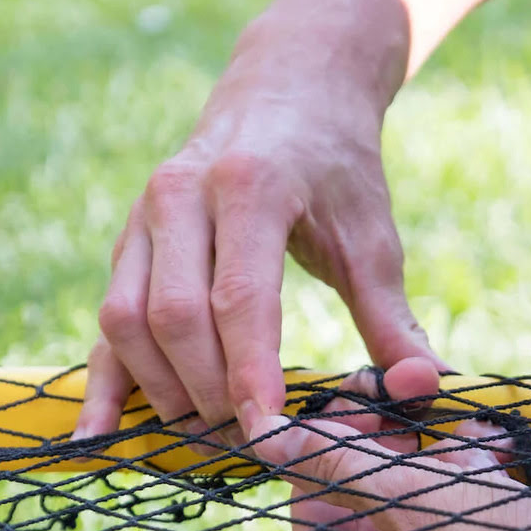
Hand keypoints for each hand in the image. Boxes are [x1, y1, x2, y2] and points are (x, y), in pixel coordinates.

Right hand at [74, 35, 446, 443]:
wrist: (288, 89)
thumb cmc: (338, 170)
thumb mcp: (374, 239)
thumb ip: (394, 320)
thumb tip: (428, 390)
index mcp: (251, 187)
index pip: (239, 297)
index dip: (250, 373)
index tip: (269, 432)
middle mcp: (181, 195)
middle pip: (174, 316)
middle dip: (207, 390)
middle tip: (245, 442)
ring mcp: (143, 216)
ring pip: (126, 318)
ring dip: (161, 388)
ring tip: (208, 434)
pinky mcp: (126, 241)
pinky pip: (102, 317)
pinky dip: (105, 377)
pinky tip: (105, 432)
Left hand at [252, 358, 530, 530]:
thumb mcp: (409, 500)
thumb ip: (334, 460)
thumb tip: (260, 431)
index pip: (312, 499)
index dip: (339, 433)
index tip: (369, 382)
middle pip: (365, 496)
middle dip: (404, 440)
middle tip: (426, 388)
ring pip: (417, 498)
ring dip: (447, 453)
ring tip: (482, 434)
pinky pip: (456, 518)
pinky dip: (477, 480)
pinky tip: (502, 454)